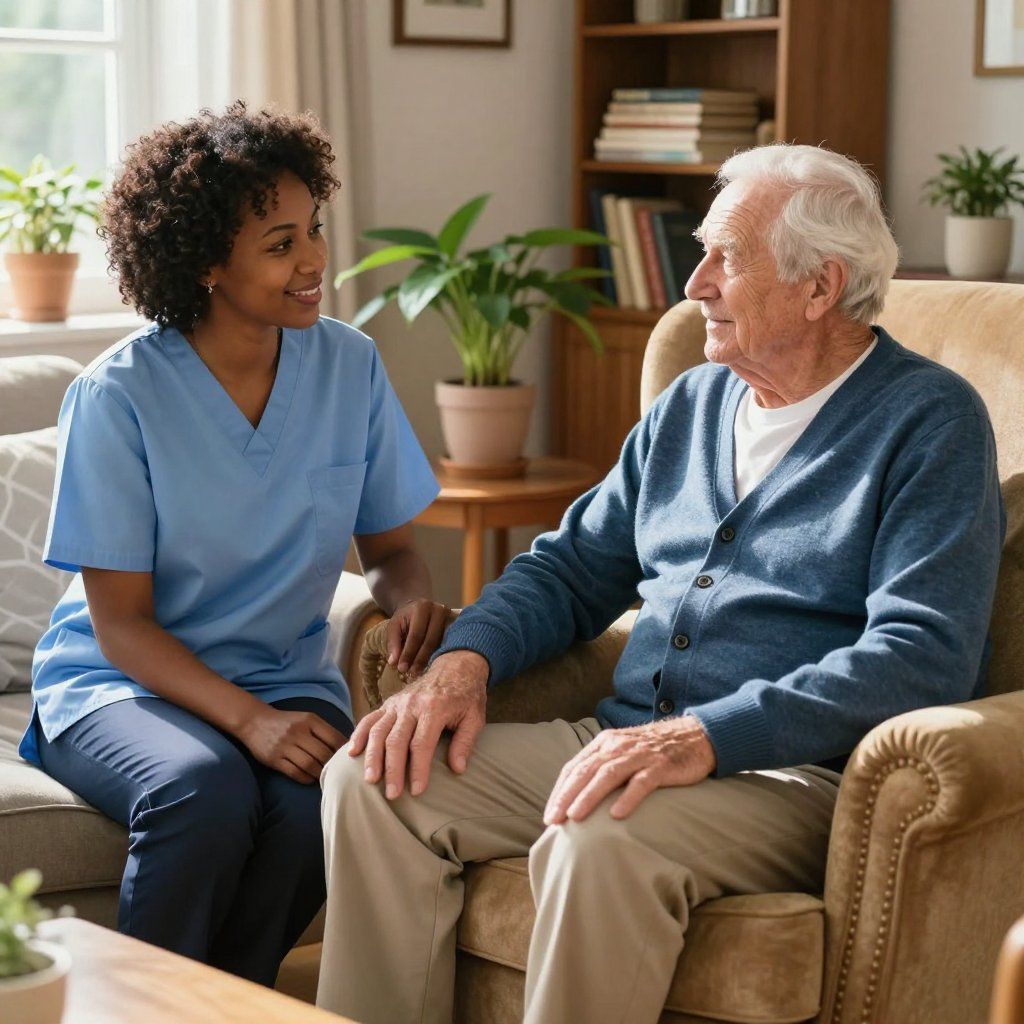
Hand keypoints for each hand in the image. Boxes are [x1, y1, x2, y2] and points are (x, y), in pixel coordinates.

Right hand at [235, 706, 346, 784]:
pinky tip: (310, 778)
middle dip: (332, 765)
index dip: (343, 751)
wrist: (255, 721)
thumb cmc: (287, 722)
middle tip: (337, 772)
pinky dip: (305, 778)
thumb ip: (324, 730)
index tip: (348, 758)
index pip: (333, 737)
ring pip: (309, 764)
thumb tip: (346, 746)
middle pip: (322, 753)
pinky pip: (294, 772)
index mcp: (309, 720)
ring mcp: (284, 746)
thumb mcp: (306, 719)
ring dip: (319, 773)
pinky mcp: (274, 759)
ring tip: (325, 777)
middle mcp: (297, 732)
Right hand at [348, 649, 488, 798]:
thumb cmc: (466, 695)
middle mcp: (412, 704)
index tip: (416, 791)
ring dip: (372, 757)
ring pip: (378, 730)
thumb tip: (457, 769)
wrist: (455, 665)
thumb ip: (465, 742)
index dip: (418, 769)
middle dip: (392, 769)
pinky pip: (369, 719)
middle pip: (396, 740)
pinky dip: (358, 735)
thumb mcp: (475, 717)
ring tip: (370, 780)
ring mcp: (397, 703)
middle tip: (392, 794)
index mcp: (434, 708)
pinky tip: (352, 753)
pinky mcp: (389, 703)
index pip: (422, 743)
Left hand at [387, 598, 449, 678]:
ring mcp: (450, 618)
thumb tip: (394, 663)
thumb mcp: (394, 626)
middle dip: (420, 659)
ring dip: (429, 660)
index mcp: (422, 608)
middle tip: (412, 673)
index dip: (409, 653)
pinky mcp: (455, 626)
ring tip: (419, 673)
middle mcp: (439, 611)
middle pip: (431, 640)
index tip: (402, 668)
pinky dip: (437, 656)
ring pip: (440, 644)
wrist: (418, 607)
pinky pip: (447, 644)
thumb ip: (393, 643)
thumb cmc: (405, 618)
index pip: (416, 634)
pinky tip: (430, 666)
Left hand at [544, 716, 716, 823]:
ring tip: (575, 817)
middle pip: (586, 771)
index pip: (574, 766)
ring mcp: (639, 755)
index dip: (559, 790)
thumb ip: (601, 766)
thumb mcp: (622, 751)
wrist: (694, 736)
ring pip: (608, 775)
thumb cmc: (653, 750)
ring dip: (589, 796)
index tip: (549, 815)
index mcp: (604, 742)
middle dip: (566, 796)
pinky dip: (627, 798)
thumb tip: (576, 797)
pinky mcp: (660, 766)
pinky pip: (641, 782)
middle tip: (552, 820)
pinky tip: (616, 815)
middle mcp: (617, 746)